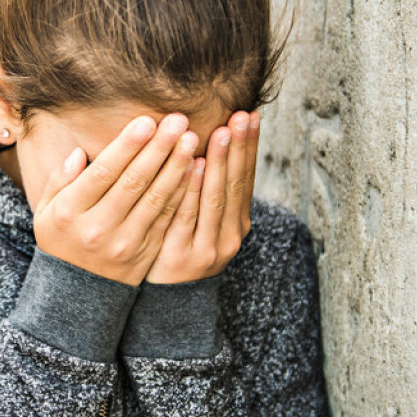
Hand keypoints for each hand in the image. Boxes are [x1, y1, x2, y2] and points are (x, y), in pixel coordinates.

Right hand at [33, 113, 199, 285]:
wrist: (77, 292)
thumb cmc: (61, 239)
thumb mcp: (46, 210)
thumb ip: (60, 180)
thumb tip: (79, 153)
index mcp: (70, 212)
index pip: (103, 173)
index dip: (127, 146)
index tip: (147, 121)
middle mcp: (98, 228)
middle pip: (133, 182)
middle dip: (158, 149)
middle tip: (178, 121)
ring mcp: (124, 243)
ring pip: (155, 199)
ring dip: (176, 167)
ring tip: (191, 139)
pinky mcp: (145, 253)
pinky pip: (167, 218)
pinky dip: (183, 193)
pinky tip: (195, 170)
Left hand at [147, 111, 259, 283]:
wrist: (165, 302)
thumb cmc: (179, 249)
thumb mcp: (200, 222)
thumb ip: (206, 189)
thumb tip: (210, 143)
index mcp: (236, 222)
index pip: (245, 178)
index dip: (249, 147)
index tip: (250, 115)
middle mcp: (230, 234)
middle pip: (235, 185)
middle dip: (239, 148)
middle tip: (240, 116)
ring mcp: (208, 248)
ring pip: (215, 199)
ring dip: (220, 164)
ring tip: (222, 132)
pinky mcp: (183, 257)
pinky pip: (187, 217)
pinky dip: (193, 191)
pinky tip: (195, 166)